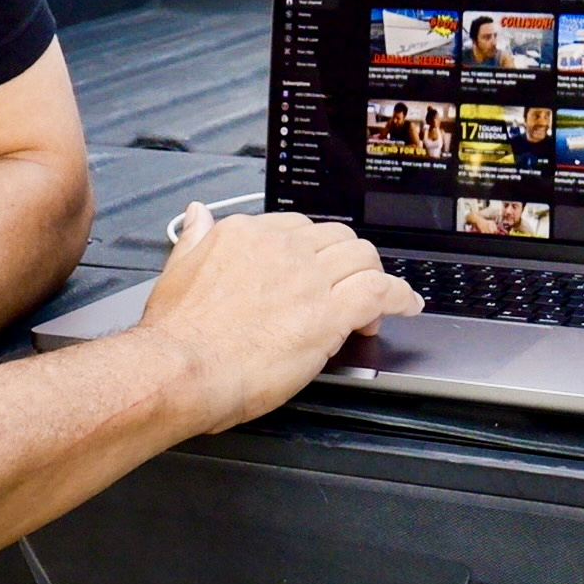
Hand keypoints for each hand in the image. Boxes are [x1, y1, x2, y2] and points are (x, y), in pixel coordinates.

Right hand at [134, 206, 421, 430]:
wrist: (180, 368)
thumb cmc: (176, 335)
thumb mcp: (177, 270)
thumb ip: (195, 238)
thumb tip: (199, 214)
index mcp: (245, 234)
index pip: (297, 229)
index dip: (313, 253)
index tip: (315, 272)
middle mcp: (281, 248)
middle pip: (336, 238)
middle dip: (348, 261)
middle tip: (348, 289)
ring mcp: (308, 278)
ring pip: (362, 258)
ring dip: (375, 276)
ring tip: (380, 300)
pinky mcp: (329, 313)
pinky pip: (380, 291)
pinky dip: (400, 296)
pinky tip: (407, 306)